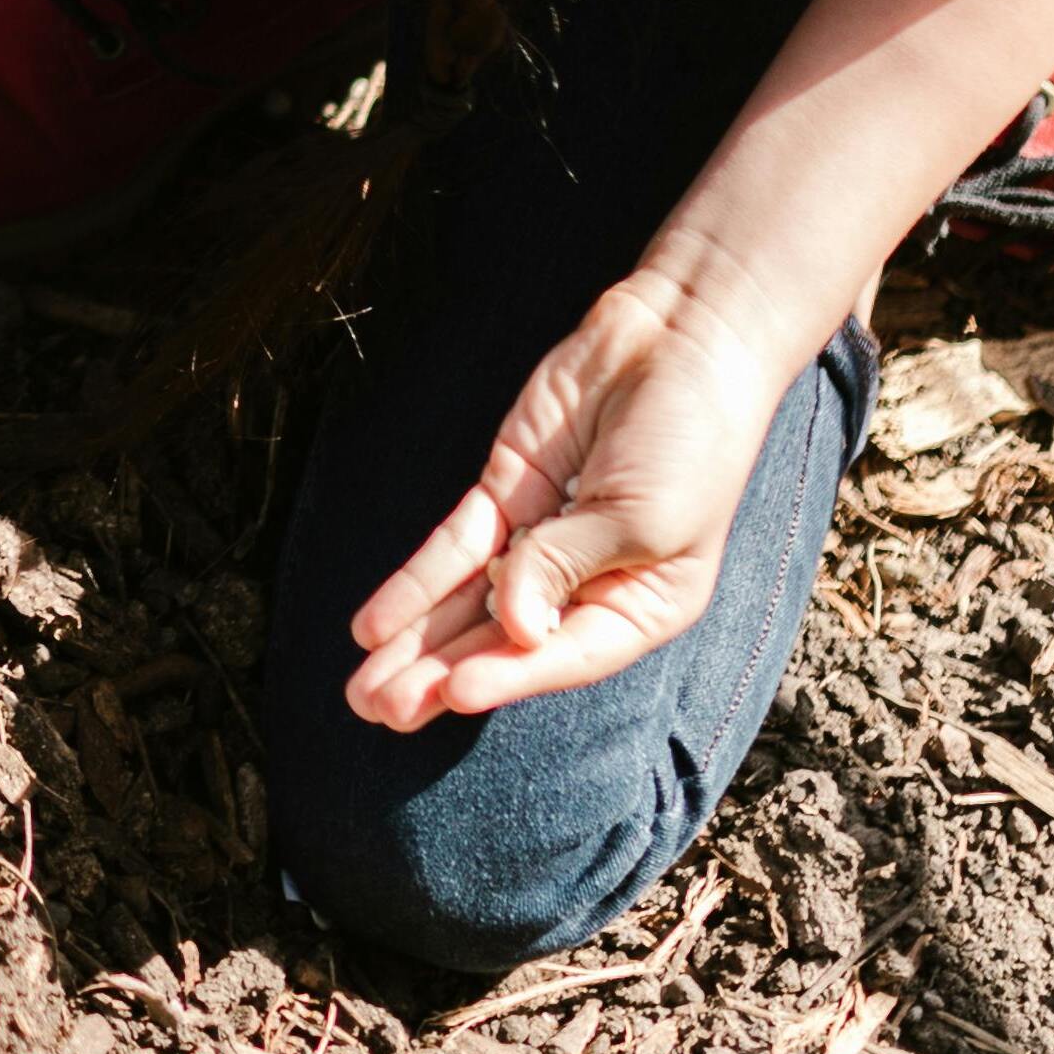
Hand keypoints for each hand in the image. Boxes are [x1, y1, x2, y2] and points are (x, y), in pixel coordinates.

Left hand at [344, 263, 796, 726]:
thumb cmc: (691, 441)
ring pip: (466, 603)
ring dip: (415, 644)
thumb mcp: (644, 516)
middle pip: (502, 641)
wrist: (681, 341)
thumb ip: (569, 566)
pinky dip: (413, 583)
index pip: (566, 655)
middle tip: (379, 712)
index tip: (453, 694)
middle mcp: (587, 584)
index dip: (509, 676)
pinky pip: (454, 547)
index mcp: (642, 606)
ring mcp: (539, 537)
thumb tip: (510, 624)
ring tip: (361, 692)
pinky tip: (372, 625)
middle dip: (440, 676)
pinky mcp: (505, 493)